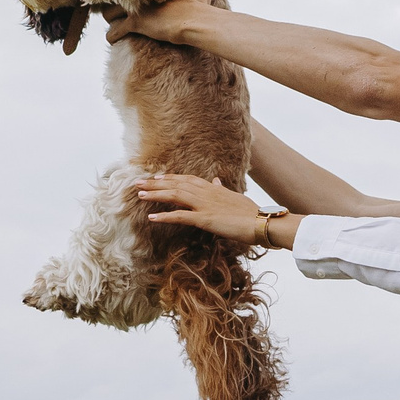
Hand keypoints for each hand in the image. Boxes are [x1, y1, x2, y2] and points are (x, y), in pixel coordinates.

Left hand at [106, 0, 222, 45]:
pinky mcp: (135, 23)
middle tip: (115, 10)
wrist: (196, 21)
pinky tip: (112, 39)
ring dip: (110, 19)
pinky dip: (112, 37)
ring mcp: (137, 8)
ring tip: (113, 23)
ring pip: (109, 12)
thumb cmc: (199, 7)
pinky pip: (114, 31)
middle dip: (114, 3)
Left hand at [136, 174, 280, 244]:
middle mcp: (207, 192)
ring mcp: (205, 205)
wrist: (261, 222)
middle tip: (138, 183)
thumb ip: (223, 189)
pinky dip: (165, 216)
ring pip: (175, 196)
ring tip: (140, 195)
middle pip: (176, 184)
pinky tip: (151, 217)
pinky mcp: (205, 219)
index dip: (170, 178)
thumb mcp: (235, 197)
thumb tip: (217, 180)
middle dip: (156, 183)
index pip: (187, 179)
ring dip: (156, 195)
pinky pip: (180, 217)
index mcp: (213, 188)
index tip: (156, 178)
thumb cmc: (251, 213)